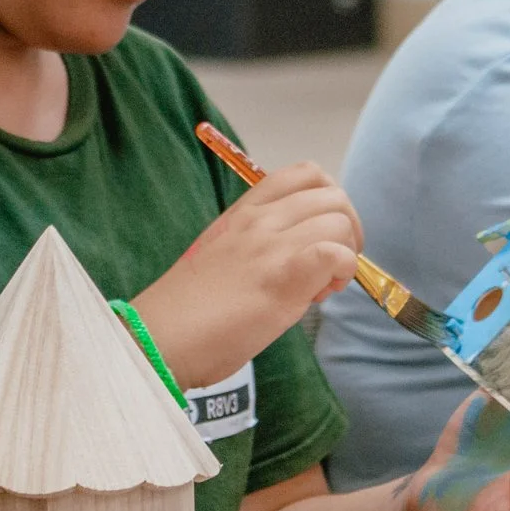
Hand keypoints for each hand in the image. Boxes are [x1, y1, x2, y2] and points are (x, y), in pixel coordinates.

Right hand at [131, 161, 360, 387]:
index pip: (305, 173)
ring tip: (321, 285)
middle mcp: (260, 220)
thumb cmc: (189, 309)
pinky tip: (320, 294)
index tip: (320, 233)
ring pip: (340, 223)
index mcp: (244, 211)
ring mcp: (271, 245)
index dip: (329, 199)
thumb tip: (304, 257)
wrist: (162, 337)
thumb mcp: (223, 255)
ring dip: (345, 254)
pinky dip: (341, 272)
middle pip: (333, 196)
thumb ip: (260, 245)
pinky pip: (336, 254)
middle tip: (329, 266)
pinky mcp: (284, 276)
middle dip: (347, 230)